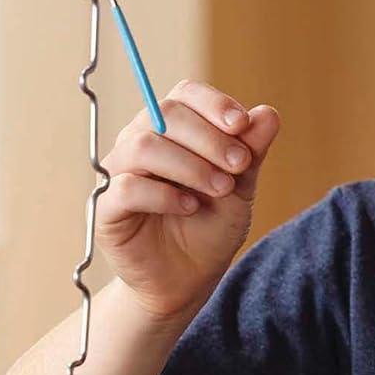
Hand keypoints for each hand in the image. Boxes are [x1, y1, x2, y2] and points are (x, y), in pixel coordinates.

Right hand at [97, 79, 280, 321]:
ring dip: (191, 165)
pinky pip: (127, 187)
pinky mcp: (106, 208)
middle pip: (164, 114)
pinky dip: (165, 195)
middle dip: (209, 138)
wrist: (187, 280)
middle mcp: (139, 143)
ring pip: (144, 145)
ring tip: (220, 189)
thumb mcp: (239, 188)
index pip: (183, 94)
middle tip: (239, 166)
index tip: (242, 125)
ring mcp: (119, 173)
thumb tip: (267, 113)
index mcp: (171, 130)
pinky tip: (190, 207)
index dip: (212, 103)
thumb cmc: (209, 229)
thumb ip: (251, 151)